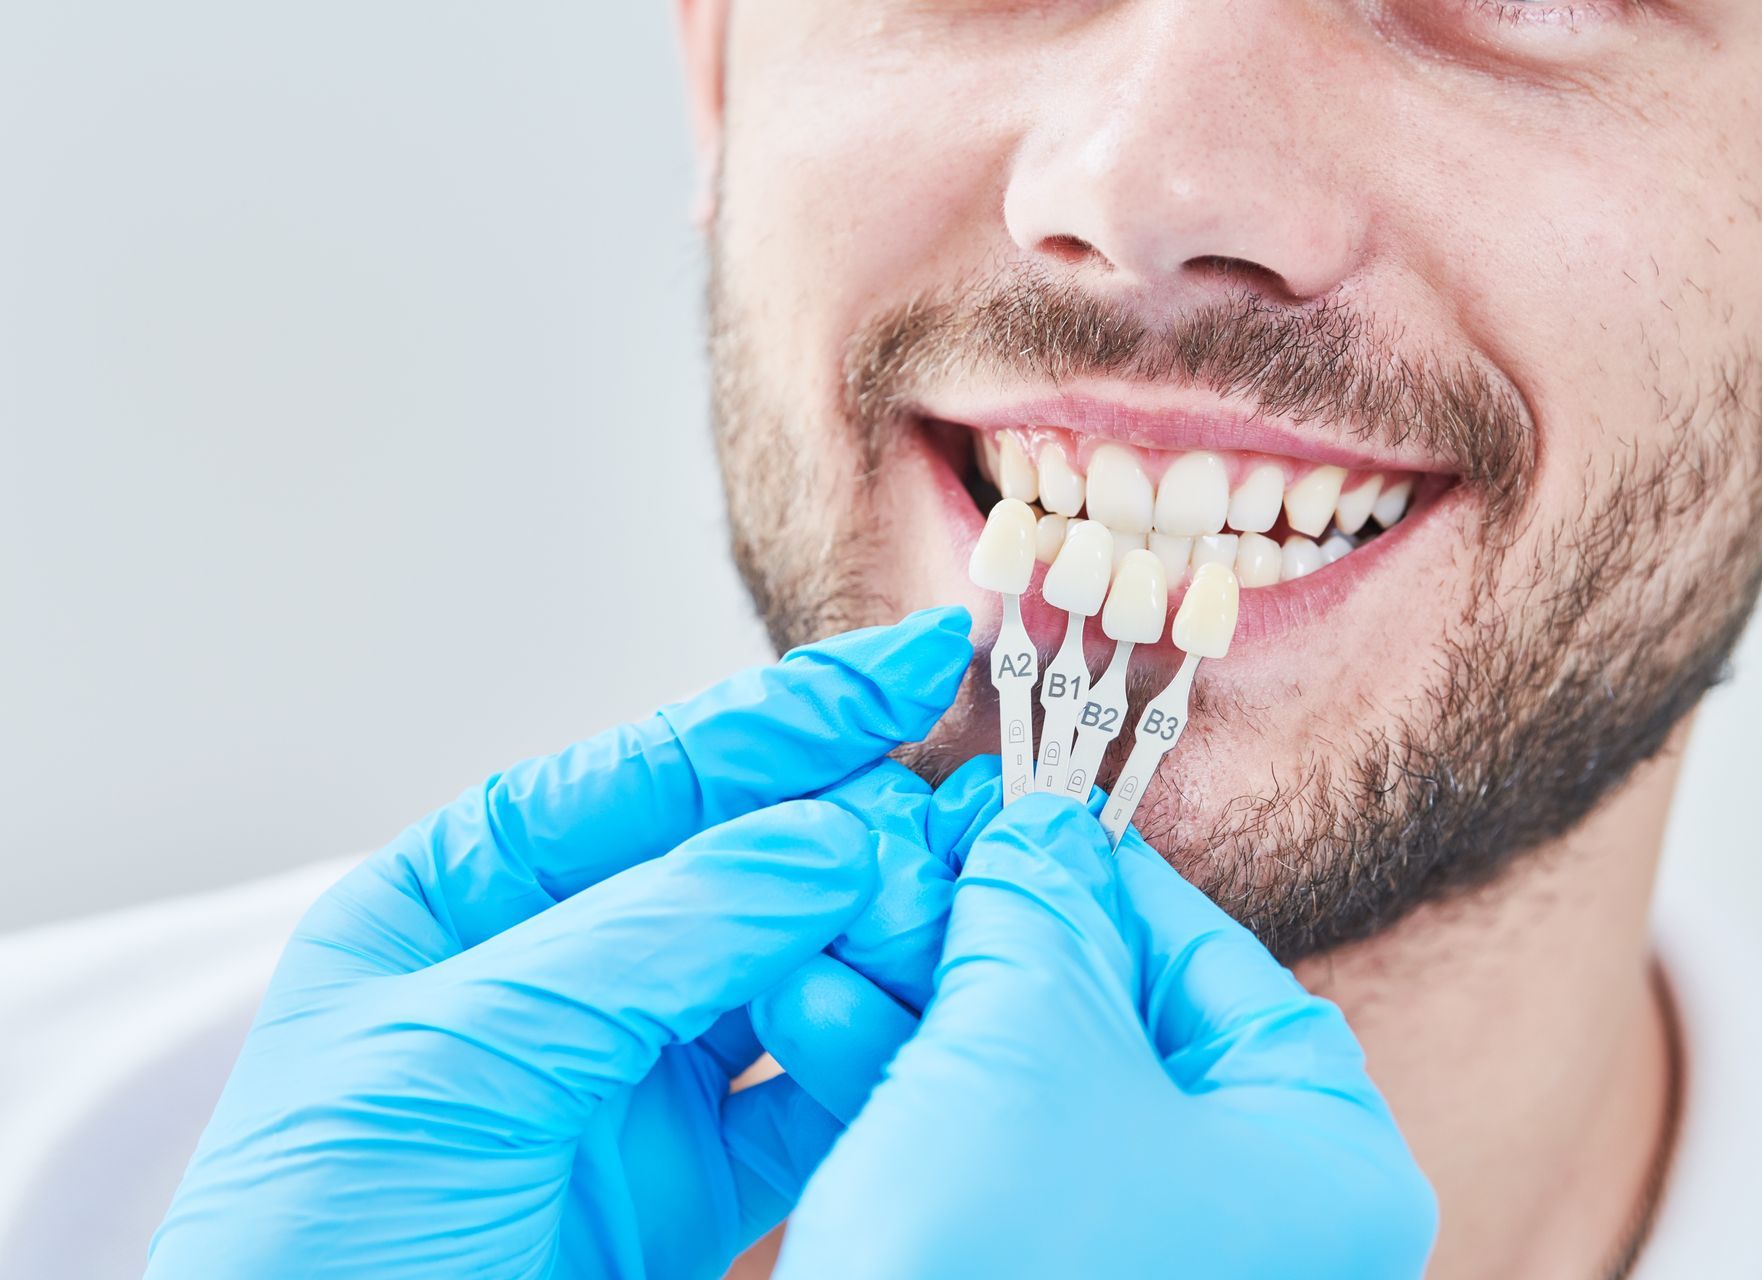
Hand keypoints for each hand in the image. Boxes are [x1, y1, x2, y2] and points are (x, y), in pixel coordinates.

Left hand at [146, 608, 973, 1279]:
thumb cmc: (314, 1240)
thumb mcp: (466, 1051)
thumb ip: (654, 936)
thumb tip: (826, 841)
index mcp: (470, 894)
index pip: (653, 774)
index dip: (790, 714)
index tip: (915, 662)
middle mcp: (561, 967)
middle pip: (738, 860)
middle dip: (852, 824)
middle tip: (965, 804)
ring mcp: (629, 1073)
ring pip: (788, 967)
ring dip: (876, 934)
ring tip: (960, 901)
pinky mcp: (688, 1183)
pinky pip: (806, 1095)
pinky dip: (870, 1056)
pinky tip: (919, 1017)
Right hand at [771, 793, 1438, 1279]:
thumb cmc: (1002, 1266)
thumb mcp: (1025, 1041)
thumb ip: (1035, 908)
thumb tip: (1032, 830)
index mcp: (1323, 1165)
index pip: (1220, 965)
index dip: (1104, 875)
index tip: (1016, 819)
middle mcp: (1257, 1226)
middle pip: (1115, 1023)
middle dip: (987, 934)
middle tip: (908, 862)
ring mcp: (1148, 1269)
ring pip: (1033, 1093)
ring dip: (924, 999)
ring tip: (834, 922)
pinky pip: (988, 1164)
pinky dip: (908, 1086)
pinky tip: (816, 1009)